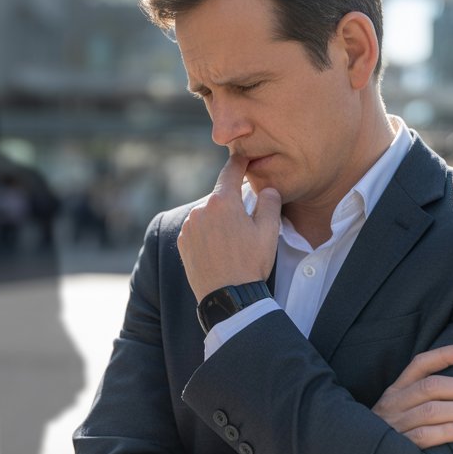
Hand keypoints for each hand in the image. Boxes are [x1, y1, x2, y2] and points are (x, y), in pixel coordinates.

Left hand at [177, 154, 282, 300]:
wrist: (228, 297)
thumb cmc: (251, 264)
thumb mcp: (269, 231)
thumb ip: (269, 202)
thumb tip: (265, 189)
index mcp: (222, 202)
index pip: (231, 171)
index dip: (240, 162)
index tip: (244, 156)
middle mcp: (200, 210)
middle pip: (220, 196)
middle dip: (233, 201)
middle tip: (248, 218)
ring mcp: (189, 226)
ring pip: (208, 213)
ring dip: (219, 218)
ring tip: (234, 240)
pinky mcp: (183, 242)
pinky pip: (198, 229)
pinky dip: (208, 232)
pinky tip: (220, 248)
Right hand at [372, 344, 452, 448]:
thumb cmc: (391, 435)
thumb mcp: (398, 411)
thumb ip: (420, 399)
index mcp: (395, 391)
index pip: (420, 364)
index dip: (445, 354)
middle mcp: (394, 403)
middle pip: (431, 387)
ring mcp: (394, 424)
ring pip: (432, 410)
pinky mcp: (398, 446)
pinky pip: (425, 435)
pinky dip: (449, 431)